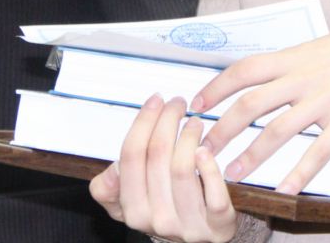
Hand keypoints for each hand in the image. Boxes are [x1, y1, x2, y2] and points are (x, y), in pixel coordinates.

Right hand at [89, 94, 237, 241]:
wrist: (204, 238)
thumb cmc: (167, 210)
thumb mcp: (132, 201)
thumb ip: (111, 187)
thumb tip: (113, 169)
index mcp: (133, 210)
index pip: (131, 156)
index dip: (143, 121)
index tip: (155, 100)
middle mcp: (157, 220)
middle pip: (157, 156)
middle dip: (167, 120)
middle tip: (177, 103)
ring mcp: (188, 225)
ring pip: (182, 169)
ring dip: (188, 136)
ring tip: (194, 123)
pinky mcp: (218, 225)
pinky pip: (214, 195)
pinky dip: (209, 168)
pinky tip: (206, 150)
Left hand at [195, 29, 329, 194]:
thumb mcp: (312, 49)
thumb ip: (286, 66)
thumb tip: (253, 78)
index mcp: (291, 59)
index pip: (243, 71)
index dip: (215, 87)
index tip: (195, 105)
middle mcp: (302, 78)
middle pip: (251, 104)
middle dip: (223, 129)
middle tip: (203, 150)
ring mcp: (323, 100)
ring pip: (278, 131)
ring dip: (251, 155)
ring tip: (232, 176)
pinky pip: (319, 151)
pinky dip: (300, 173)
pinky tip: (285, 190)